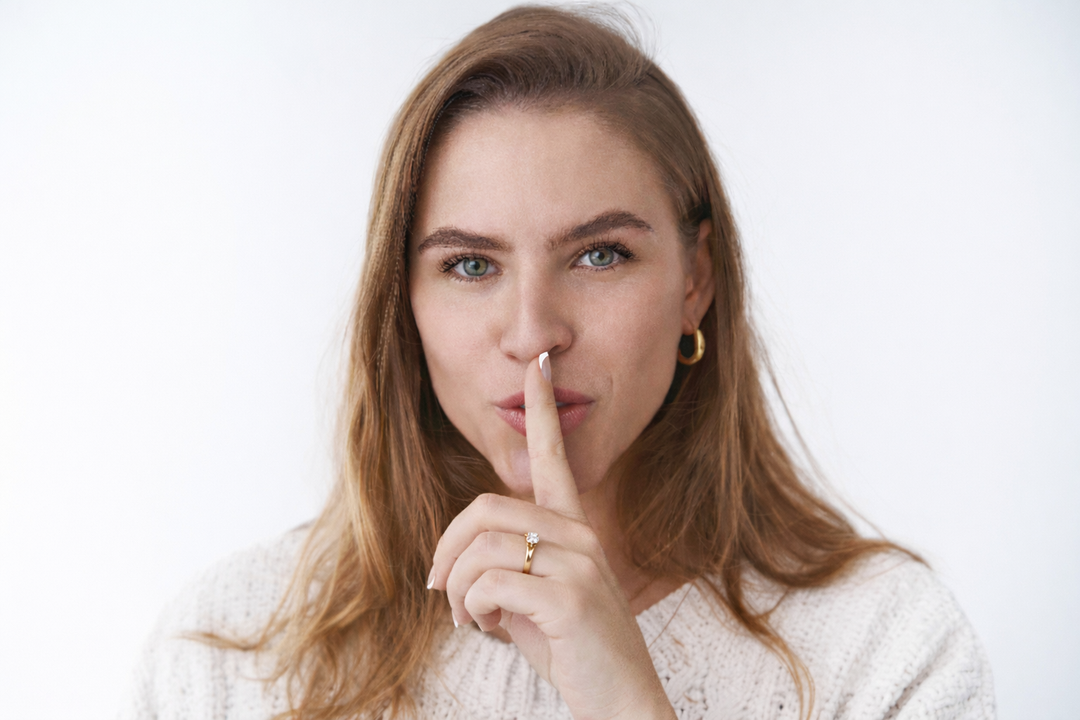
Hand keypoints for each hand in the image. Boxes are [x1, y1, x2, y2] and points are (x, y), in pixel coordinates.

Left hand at [427, 352, 675, 719]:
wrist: (621, 703)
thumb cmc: (572, 650)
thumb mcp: (534, 599)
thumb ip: (506, 565)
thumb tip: (452, 561)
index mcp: (574, 529)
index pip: (555, 457)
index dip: (543, 409)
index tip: (540, 365)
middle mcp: (580, 536)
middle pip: (484, 509)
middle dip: (446, 551)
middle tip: (441, 590)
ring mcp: (578, 564)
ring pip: (479, 550)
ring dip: (454, 591)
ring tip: (467, 620)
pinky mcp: (569, 597)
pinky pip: (488, 585)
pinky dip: (470, 611)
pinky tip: (487, 629)